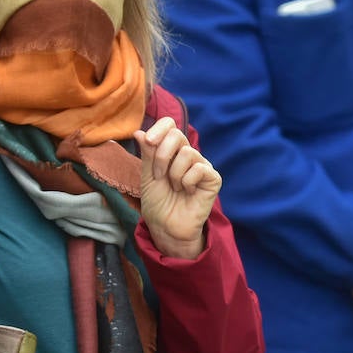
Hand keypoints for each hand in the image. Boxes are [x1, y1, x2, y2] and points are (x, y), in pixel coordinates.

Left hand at [137, 117, 220, 259]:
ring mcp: (202, 165)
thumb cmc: (157, 202)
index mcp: (171, 151)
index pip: (170, 125)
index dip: (159, 128)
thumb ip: (147, 154)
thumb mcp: (147, 176)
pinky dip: (187, 182)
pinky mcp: (213, 178)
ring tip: (175, 188)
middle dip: (162, 156)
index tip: (148, 141)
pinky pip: (199, 169)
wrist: (166, 227)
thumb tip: (139, 131)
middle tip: (158, 175)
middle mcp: (188, 154)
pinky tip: (188, 192)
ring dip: (174, 174)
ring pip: (187, 153)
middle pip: (177, 135)